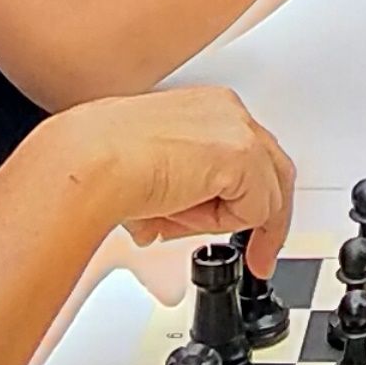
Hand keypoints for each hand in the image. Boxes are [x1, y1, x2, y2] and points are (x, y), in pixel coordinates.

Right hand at [49, 83, 297, 276]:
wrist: (90, 161)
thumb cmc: (102, 162)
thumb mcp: (152, 173)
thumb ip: (175, 190)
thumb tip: (163, 222)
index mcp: (206, 108)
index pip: (251, 156)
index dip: (247, 200)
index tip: (242, 230)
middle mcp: (227, 111)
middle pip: (274, 172)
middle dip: (262, 220)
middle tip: (258, 257)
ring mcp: (238, 130)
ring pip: (266, 196)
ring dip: (226, 223)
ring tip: (175, 220)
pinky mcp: (243, 155)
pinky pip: (257, 210)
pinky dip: (225, 225)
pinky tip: (184, 215)